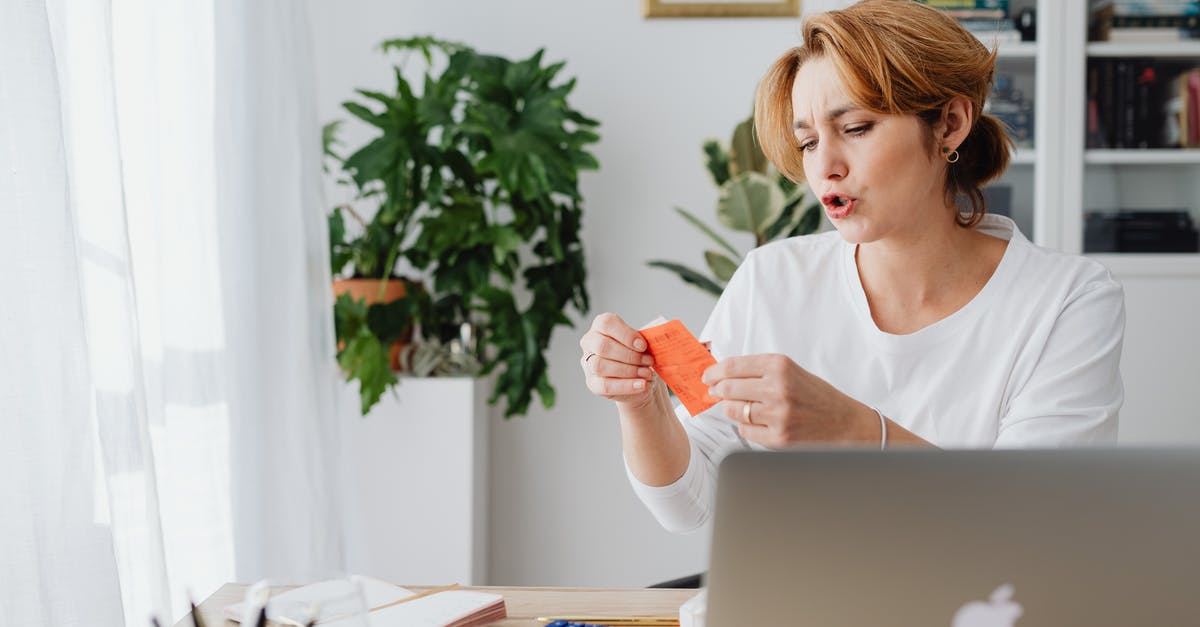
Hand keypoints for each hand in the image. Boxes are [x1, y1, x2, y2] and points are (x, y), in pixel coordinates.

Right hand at [579, 312, 656, 407]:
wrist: (640, 378)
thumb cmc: (640, 354)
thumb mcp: (643, 342)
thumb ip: (645, 338)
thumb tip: (655, 338)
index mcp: (601, 326)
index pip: (606, 323)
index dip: (626, 334)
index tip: (643, 345)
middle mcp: (590, 342)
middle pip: (602, 346)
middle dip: (629, 355)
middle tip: (648, 361)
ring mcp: (588, 364)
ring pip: (600, 366)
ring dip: (628, 370)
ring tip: (647, 373)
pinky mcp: (593, 383)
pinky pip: (606, 386)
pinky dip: (627, 385)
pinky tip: (641, 385)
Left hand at [701, 354, 874, 446]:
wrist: (847, 424)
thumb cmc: (817, 397)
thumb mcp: (792, 372)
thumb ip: (759, 372)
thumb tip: (721, 376)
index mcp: (780, 366)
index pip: (733, 366)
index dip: (714, 372)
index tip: (707, 376)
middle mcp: (778, 388)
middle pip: (728, 388)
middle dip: (717, 391)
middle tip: (716, 392)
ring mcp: (778, 415)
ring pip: (733, 411)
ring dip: (731, 409)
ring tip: (742, 407)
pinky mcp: (779, 438)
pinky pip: (745, 431)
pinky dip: (746, 426)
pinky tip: (758, 422)